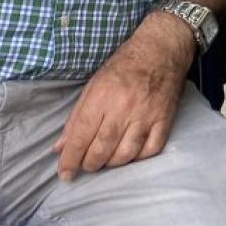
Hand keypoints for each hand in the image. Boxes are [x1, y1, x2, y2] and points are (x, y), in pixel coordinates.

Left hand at [53, 14, 194, 180]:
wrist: (161, 50)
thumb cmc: (123, 66)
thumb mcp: (93, 85)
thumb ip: (76, 118)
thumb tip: (60, 148)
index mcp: (102, 96)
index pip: (81, 136)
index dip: (70, 159)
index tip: (65, 174)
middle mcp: (124, 108)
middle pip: (102, 149)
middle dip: (89, 164)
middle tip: (84, 166)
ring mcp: (147, 115)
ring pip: (125, 154)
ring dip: (111, 163)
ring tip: (104, 161)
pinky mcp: (165, 119)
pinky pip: (150, 149)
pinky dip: (137, 158)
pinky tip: (128, 154)